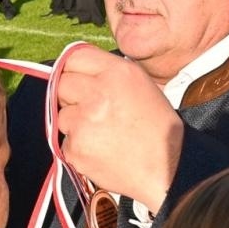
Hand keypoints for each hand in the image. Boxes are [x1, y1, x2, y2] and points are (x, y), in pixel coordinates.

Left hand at [54, 47, 183, 213]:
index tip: (78, 80)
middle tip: (91, 109)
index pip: (75, 57)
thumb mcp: (141, 85)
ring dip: (74, 122)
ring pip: (61, 114)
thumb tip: (77, 68)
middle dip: (71, 95)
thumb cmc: (157, 128)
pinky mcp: (76, 147)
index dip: (74, 69)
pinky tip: (100, 150)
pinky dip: (78, 146)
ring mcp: (83, 122)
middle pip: (61, 83)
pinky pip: (65, 141)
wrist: (167, 169)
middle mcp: (97, 93)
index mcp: (117, 73)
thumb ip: (109, 71)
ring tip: (101, 133)